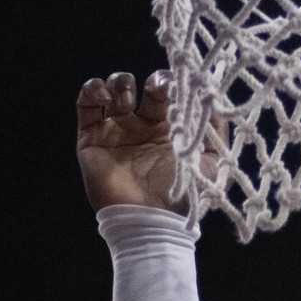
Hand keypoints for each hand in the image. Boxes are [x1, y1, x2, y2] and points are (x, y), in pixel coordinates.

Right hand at [76, 70, 218, 212]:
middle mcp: (141, 128)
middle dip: (151, 81)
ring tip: (127, 99)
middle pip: (141, 88)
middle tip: (157, 89)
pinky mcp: (91, 139)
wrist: (151, 219)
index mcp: (167, 130)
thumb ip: (214, 128)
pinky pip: (86, 105)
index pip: (167, 94)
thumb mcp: (211, 161)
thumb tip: (213, 95)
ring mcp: (115, 133)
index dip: (170, 83)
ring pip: (112, 91)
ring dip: (120, 83)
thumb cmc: (183, 196)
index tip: (175, 86)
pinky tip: (105, 96)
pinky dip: (92, 90)